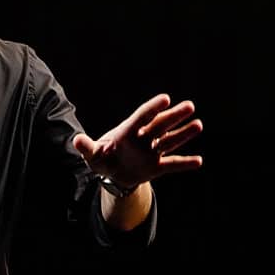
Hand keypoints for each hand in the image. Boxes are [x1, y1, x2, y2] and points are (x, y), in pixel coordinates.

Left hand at [72, 94, 202, 187]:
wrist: (113, 175)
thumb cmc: (102, 159)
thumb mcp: (92, 155)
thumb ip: (87, 147)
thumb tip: (76, 140)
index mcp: (128, 131)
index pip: (142, 116)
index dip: (153, 108)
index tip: (166, 98)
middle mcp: (143, 138)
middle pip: (160, 125)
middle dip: (174, 116)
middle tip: (189, 106)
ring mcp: (152, 152)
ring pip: (170, 141)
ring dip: (184, 134)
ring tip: (198, 124)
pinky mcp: (157, 167)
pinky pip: (172, 164)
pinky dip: (184, 164)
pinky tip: (199, 161)